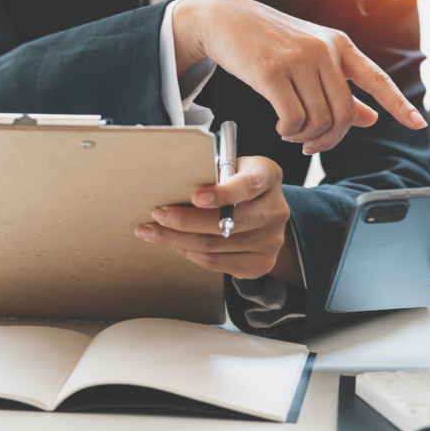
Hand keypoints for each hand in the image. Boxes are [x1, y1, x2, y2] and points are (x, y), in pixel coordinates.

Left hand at [134, 156, 301, 284]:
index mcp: (268, 175)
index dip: (222, 194)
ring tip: (153, 231)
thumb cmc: (233, 181)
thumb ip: (209, 173)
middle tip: (157, 215)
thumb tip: (168, 185)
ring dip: (178, 240)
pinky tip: (175, 244)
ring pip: (216, 245)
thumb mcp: (227, 167)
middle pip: (227, 222)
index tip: (195, 197)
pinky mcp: (262, 263)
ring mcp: (272, 240)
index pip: (248, 185)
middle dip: (185, 221)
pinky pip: (218, 263)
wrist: (259, 208)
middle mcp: (276, 209)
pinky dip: (190, 253)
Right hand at [172, 0, 426, 153]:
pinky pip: (292, 119)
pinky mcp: (270, 72)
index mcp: (338, 44)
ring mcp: (298, 59)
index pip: (377, 79)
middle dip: (330, 139)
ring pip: (318, 119)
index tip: (419, 124)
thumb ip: (340, 86)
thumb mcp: (308, 57)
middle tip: (311, 146)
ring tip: (290, 132)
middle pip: (344, 113)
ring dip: (304, 137)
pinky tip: (280, 127)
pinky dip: (288, 132)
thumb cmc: (266, 41)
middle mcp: (323, 49)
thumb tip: (371, 118)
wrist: (223, 19)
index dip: (399, 104)